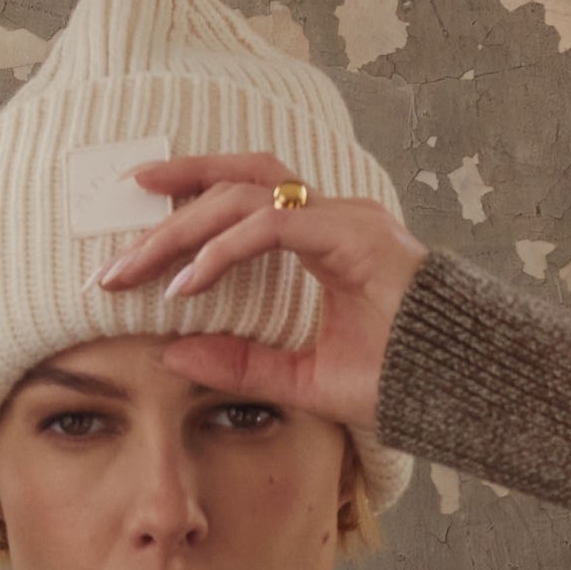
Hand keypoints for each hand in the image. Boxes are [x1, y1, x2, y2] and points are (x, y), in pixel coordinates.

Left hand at [89, 151, 427, 432]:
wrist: (457, 388)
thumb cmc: (397, 379)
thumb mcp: (300, 378)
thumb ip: (241, 363)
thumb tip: (172, 353)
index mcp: (321, 235)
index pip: (243, 199)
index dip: (187, 209)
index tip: (135, 245)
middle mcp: (330, 213)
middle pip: (234, 181)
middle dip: (168, 206)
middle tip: (113, 251)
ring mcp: (342, 218)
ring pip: (245, 194)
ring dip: (182, 226)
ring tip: (135, 264)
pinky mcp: (351, 236)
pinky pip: (273, 224)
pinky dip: (225, 250)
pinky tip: (188, 281)